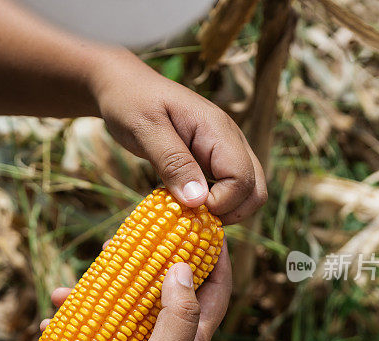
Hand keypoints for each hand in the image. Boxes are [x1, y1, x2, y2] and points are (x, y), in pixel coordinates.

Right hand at [40, 241, 230, 340]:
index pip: (216, 290)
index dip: (216, 258)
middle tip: (119, 242)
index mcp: (190, 339)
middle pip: (162, 289)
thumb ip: (178, 315)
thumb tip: (183, 266)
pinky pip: (90, 331)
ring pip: (119, 307)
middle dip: (143, 262)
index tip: (204, 226)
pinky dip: (71, 323)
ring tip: (65, 288)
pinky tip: (50, 321)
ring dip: (94, 293)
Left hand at [88, 51, 266, 223]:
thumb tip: (198, 201)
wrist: (123, 86)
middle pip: (255, 190)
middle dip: (229, 212)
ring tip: (188, 211)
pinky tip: (184, 202)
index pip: (242, 178)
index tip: (188, 207)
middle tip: (191, 216)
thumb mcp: (146, 130)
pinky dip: (212, 204)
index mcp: (217, 129)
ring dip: (223, 211)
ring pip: (246, 192)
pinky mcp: (212, 160)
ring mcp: (224, 150)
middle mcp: (230, 140)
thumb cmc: (130, 102)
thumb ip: (173, 163)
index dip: (220, 203)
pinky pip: (227, 189)